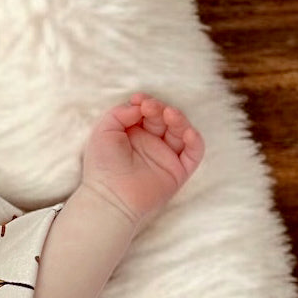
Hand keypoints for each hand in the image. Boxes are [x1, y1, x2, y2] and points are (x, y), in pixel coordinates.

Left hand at [79, 94, 204, 227]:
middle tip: (149, 108)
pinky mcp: (178, 172)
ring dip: (178, 119)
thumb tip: (139, 105)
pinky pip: (194, 153)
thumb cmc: (102, 167)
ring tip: (168, 114)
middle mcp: (150, 144)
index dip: (146, 103)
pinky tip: (187, 132)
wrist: (110, 197)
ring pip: (180, 131)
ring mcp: (165, 157)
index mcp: (133, 135)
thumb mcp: (104, 131)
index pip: (147, 112)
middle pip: (164, 119)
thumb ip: (119, 113)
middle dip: (159, 109)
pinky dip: (195, 141)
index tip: (138, 100)